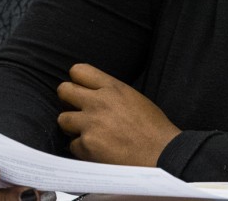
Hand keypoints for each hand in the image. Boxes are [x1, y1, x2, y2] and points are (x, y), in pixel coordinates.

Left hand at [57, 63, 179, 166]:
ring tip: (88, 134)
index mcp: (113, 88)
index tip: (81, 92)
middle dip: (67, 101)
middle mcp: (99, 102)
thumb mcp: (135, 99)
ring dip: (72, 128)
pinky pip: (72, 145)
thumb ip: (111, 93)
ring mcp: (91, 123)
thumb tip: (90, 93)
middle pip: (63, 90)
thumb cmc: (154, 130)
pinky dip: (82, 150)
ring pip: (63, 119)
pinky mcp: (88, 144)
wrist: (165, 157)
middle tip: (77, 112)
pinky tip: (97, 152)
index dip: (77, 82)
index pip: (78, 70)